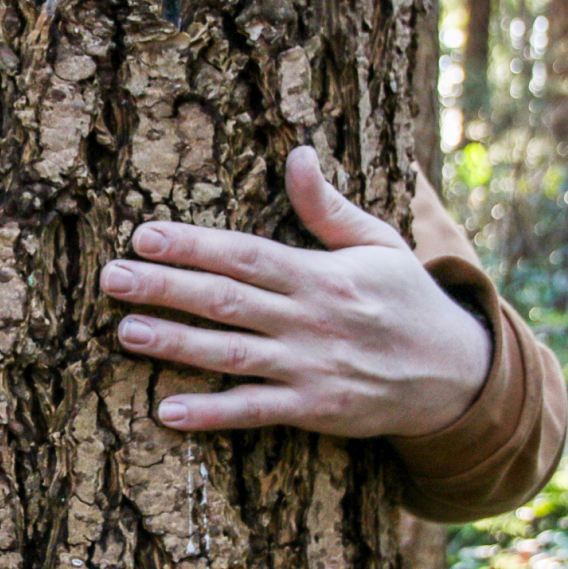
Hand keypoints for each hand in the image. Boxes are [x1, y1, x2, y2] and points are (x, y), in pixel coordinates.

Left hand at [100, 147, 490, 438]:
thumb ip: (327, 207)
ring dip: (175, 344)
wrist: (457, 373)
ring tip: (125, 332)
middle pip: (226, 300)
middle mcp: (309, 319)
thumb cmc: (406, 299)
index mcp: (320, 274)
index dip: (193, 244)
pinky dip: (211, 414)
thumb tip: (297, 153)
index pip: (245, 254)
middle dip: (165, 287)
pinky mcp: (312, 410)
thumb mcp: (378, 243)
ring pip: (230, 354)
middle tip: (111, 278)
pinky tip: (166, 411)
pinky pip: (254, 412)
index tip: (144, 235)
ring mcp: (309, 367)